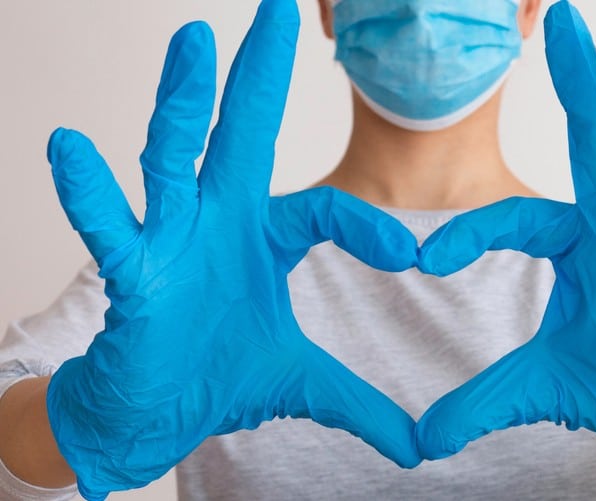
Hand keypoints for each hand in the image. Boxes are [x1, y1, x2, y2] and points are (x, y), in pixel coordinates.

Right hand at [45, 2, 419, 498]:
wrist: (157, 410)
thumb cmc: (221, 376)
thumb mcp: (304, 384)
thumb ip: (359, 404)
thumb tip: (416, 447)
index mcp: (263, 237)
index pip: (325, 209)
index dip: (369, 227)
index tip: (415, 255)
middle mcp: (217, 222)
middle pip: (242, 134)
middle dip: (258, 73)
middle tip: (276, 5)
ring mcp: (170, 241)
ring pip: (174, 160)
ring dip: (182, 104)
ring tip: (193, 43)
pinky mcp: (130, 275)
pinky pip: (109, 228)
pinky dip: (90, 193)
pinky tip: (69, 146)